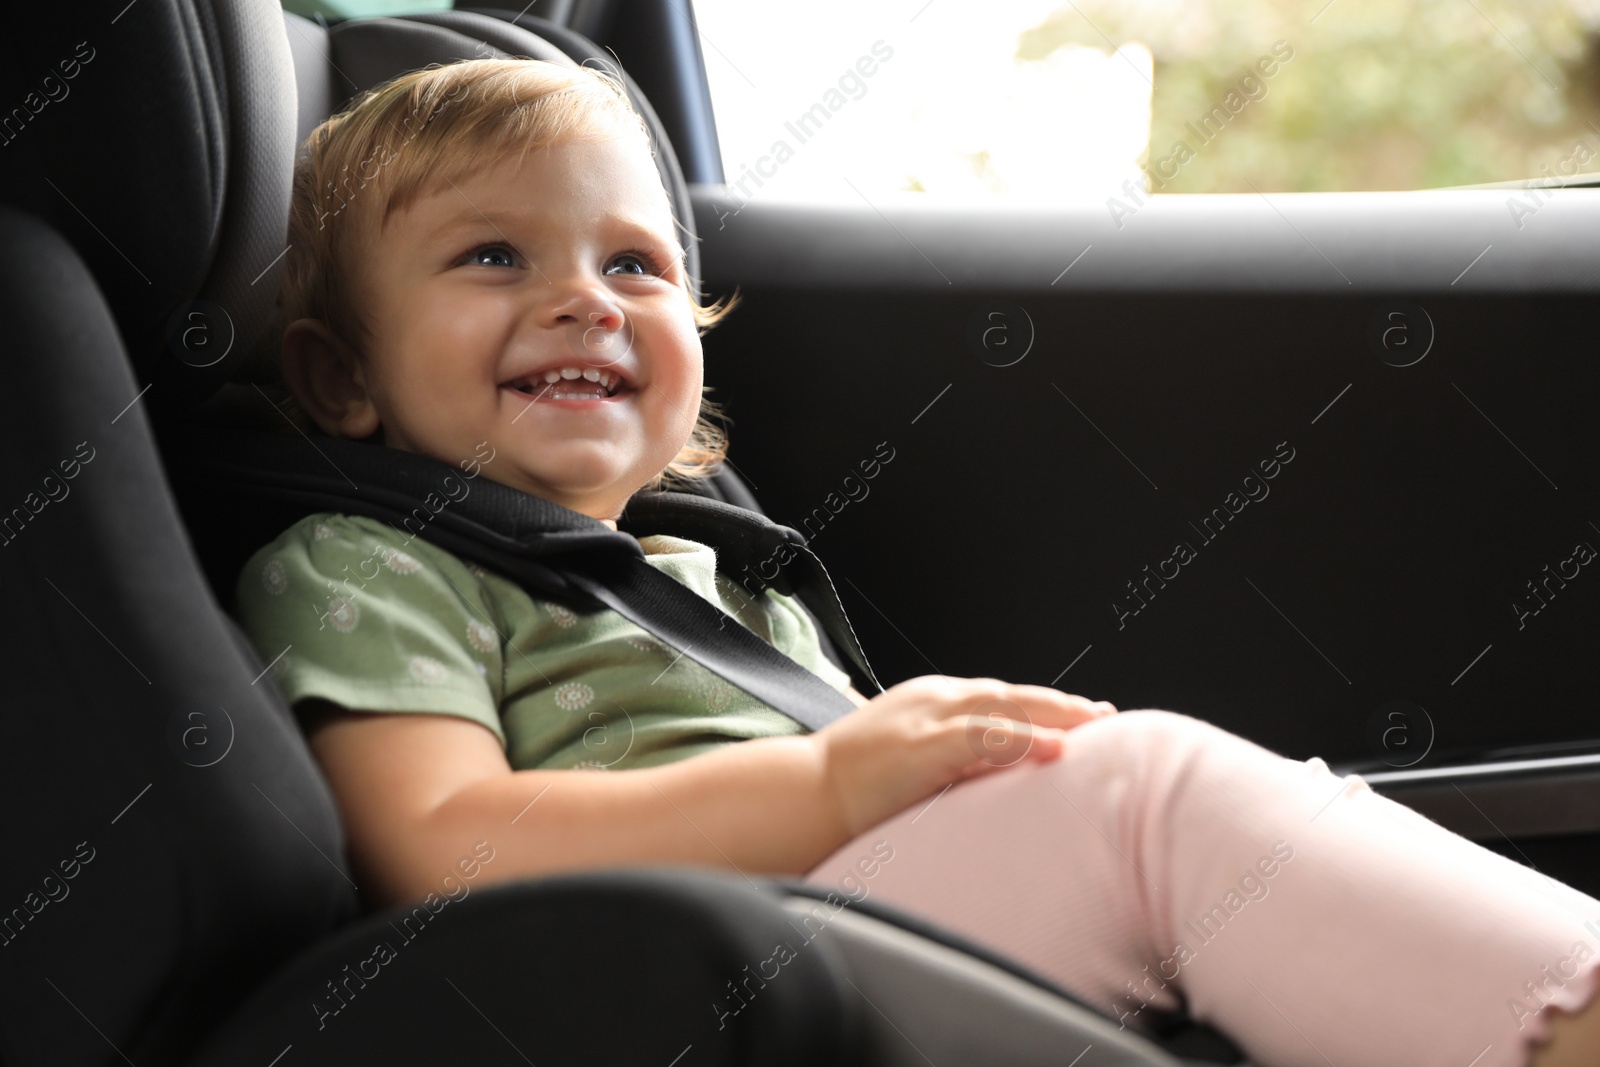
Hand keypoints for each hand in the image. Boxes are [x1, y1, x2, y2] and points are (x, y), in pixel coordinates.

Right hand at [811, 675, 1116, 838]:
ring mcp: (930, 718)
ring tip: (1097, 724)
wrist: (802, 794)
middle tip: (1105, 716)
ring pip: (1007, 705)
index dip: (1042, 706)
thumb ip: (942, 760)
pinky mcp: (924, 746)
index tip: (1079, 717)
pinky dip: (1026, 738)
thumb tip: (977, 777)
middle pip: (1012, 694)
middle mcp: (935, 699)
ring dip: (1057, 713)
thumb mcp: (904, 761)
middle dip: (1061, 704)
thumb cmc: (846, 786)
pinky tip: (1059, 747)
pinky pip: (987, 736)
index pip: (998, 698)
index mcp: (930, 701)